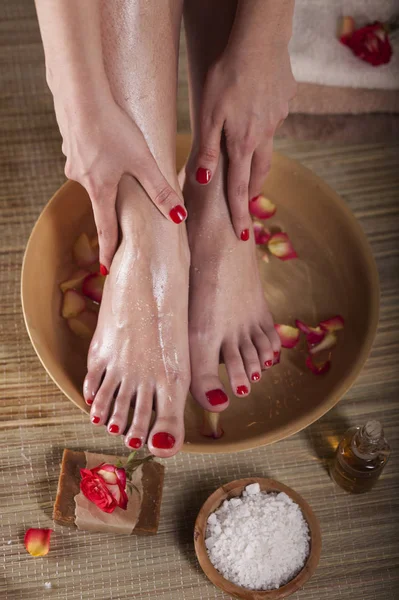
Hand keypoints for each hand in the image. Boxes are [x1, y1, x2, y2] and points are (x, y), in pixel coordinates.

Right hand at [57, 93, 185, 270]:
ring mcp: (73, 162)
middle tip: (115, 219)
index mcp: (100, 189)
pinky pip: (86, 158)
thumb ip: (161, 189)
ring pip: (92, 177)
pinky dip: (95, 158)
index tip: (105, 269)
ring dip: (102, 178)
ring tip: (113, 169)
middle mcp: (82, 180)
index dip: (107, 250)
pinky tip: (102, 145)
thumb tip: (179, 217)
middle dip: (108, 210)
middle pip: (98, 202)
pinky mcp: (71, 144)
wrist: (80, 93)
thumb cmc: (112, 127)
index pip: (105, 229)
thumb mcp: (143, 161)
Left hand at [195, 44, 295, 239]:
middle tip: (247, 204)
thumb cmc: (227, 75)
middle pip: (259, 173)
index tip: (243, 236)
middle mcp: (264, 135)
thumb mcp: (208, 113)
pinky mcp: (285, 100)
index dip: (239, 214)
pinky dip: (264, 127)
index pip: (238, 188)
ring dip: (259, 164)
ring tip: (251, 168)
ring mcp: (277, 118)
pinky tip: (258, 113)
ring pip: (268, 148)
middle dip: (252, 192)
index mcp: (243, 143)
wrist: (260, 40)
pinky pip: (273, 120)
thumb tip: (202, 179)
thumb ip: (207, 148)